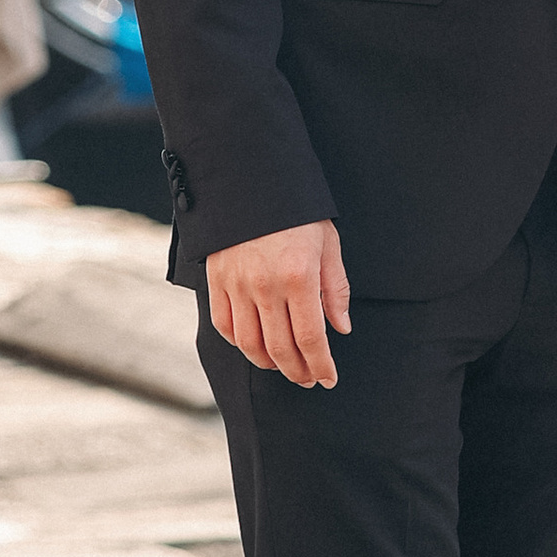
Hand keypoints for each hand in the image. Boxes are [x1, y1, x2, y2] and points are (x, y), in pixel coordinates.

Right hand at [205, 221, 350, 387]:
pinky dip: (240, 344)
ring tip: (284, 366)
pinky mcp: (216, 280)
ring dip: (269, 364)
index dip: (321, 365)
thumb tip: (341, 328)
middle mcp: (265, 286)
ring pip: (250, 345)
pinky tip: (255, 346)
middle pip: (280, 349)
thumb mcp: (327, 241)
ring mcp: (237, 285)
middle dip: (298, 371)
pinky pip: (225, 326)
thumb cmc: (297, 210)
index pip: (311, 338)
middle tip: (309, 379)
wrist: (251, 177)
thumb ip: (335, 288)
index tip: (328, 378)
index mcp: (299, 276)